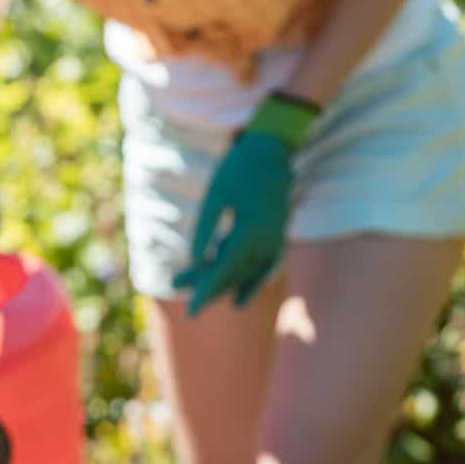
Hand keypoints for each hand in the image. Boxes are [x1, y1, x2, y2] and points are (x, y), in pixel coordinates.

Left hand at [173, 93, 318, 314]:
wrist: (272, 150)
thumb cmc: (238, 169)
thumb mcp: (214, 196)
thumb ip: (204, 231)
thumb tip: (196, 263)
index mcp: (251, 232)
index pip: (224, 271)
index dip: (206, 291)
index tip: (191, 312)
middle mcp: (268, 242)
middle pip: (234, 275)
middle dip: (209, 290)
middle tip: (187, 311)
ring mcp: (275, 241)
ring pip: (247, 273)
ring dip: (224, 286)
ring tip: (198, 295)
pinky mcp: (277, 237)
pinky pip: (263, 269)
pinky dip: (251, 284)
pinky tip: (237, 300)